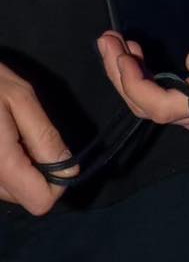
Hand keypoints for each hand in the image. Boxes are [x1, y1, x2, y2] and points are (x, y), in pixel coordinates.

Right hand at [0, 60, 75, 213]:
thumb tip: (70, 172)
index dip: (57, 180)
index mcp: (2, 165)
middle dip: (38, 170)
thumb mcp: (21, 99)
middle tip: (28, 134)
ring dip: (21, 166)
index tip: (55, 152)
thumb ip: (45, 137)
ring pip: (11, 190)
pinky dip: (7, 164)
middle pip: (27, 197)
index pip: (41, 201)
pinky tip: (1, 138)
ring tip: (11, 132)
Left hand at [98, 28, 188, 130]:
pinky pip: (154, 93)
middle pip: (143, 103)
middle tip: (106, 40)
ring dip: (126, 70)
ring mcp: (187, 110)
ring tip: (113, 41)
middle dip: (119, 72)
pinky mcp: (185, 101)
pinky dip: (140, 73)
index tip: (122, 57)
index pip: (159, 107)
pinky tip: (133, 51)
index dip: (136, 84)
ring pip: (145, 99)